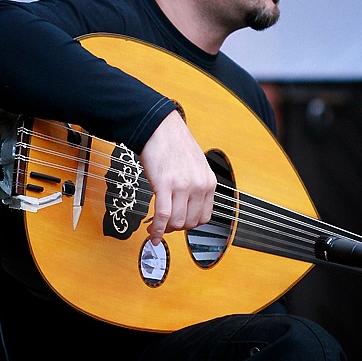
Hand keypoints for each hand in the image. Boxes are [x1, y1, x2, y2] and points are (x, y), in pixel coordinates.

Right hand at [139, 110, 216, 245]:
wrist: (159, 127)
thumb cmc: (174, 143)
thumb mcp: (196, 166)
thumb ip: (196, 186)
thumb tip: (187, 207)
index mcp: (209, 181)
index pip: (205, 217)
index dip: (190, 226)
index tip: (179, 225)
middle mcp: (200, 185)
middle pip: (191, 223)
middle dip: (176, 229)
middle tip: (165, 227)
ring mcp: (183, 186)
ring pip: (177, 222)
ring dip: (165, 230)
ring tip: (155, 227)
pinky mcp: (165, 184)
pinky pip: (163, 216)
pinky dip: (157, 229)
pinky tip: (152, 233)